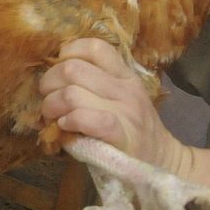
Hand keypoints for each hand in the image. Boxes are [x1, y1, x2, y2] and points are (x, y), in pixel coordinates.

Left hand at [39, 38, 190, 176]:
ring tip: (53, 116)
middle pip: (72, 69)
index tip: (59, 71)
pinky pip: (85, 118)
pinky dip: (68, 121)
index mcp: (125, 75)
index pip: (94, 47)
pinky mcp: (121, 136)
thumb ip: (93, 83)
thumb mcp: (119, 98)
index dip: (68, 53)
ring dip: (52, 106)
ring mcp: (126, 112)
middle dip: (49, 83)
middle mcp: (126, 89)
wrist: (162, 163)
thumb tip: (51, 75)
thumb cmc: (130, 130)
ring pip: (72, 93)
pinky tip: (66, 127)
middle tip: (48, 98)